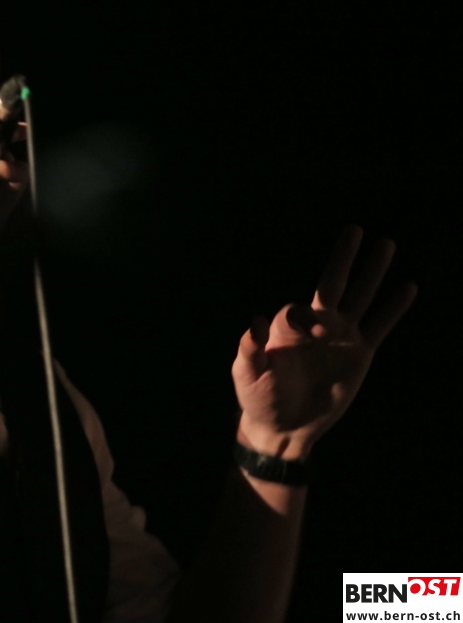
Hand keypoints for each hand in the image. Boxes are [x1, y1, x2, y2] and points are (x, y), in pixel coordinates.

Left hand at [232, 226, 416, 458]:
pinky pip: (380, 326)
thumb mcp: (247, 373)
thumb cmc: (259, 397)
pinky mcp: (359, 355)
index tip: (311, 332)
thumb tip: (257, 320)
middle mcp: (315, 325)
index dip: (304, 317)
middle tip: (353, 230)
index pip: (298, 310)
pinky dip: (393, 308)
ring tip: (386, 244)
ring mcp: (340, 337)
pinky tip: (408, 288)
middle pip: (332, 284)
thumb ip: (250, 348)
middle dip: (342, 258)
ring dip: (372, 273)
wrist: (283, 425)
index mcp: (285, 327)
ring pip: (360, 297)